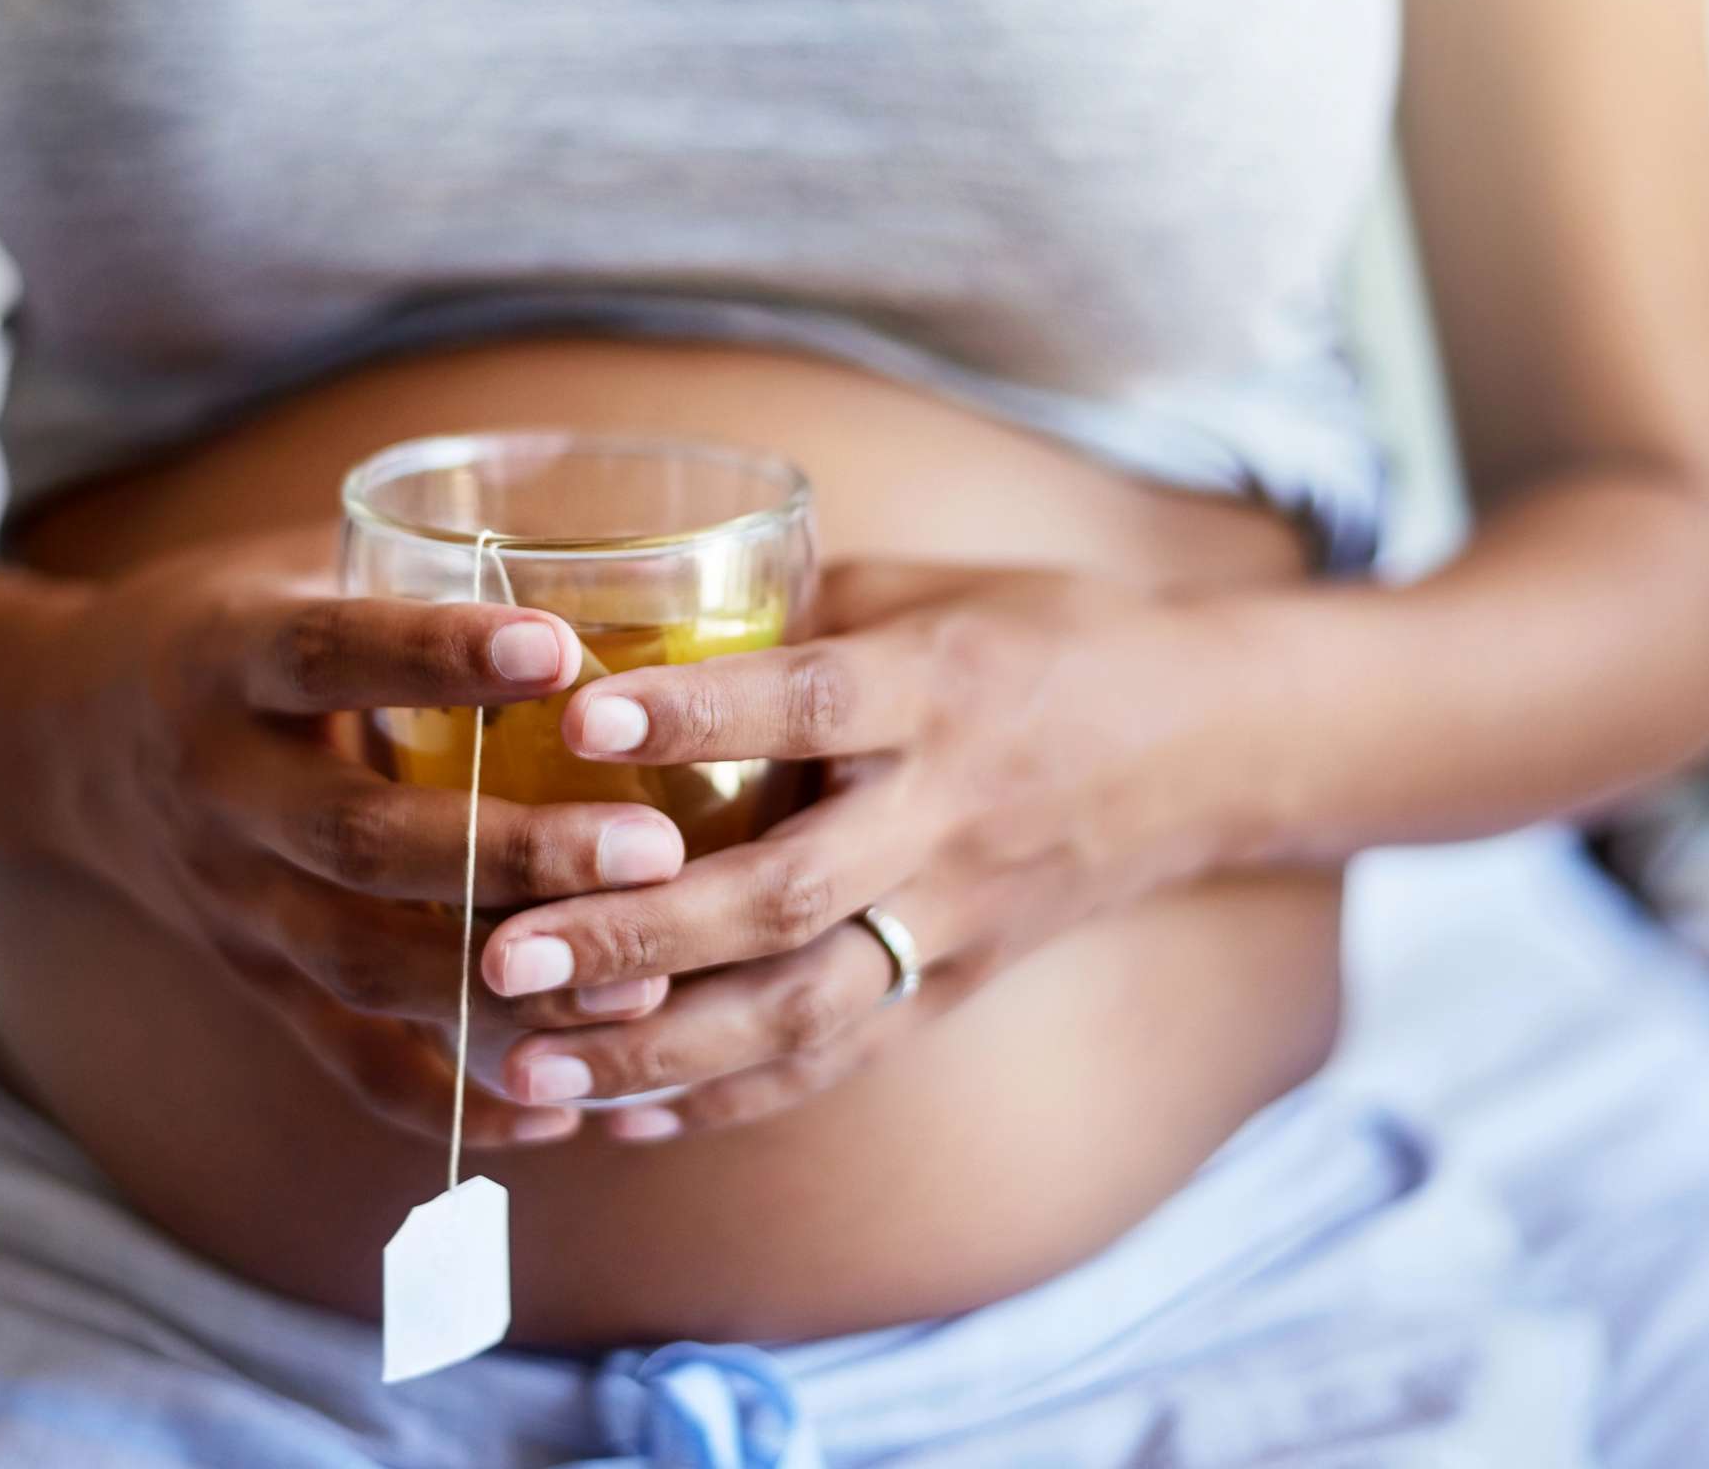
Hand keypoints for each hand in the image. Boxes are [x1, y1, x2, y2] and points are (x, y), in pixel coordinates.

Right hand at [1, 524, 691, 1148]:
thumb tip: (616, 545)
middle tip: (653, 850)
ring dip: (505, 986)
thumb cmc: (225, 632)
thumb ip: (417, 566)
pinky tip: (563, 1108)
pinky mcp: (255, 982)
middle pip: (362, 838)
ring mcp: (233, 902)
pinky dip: (453, 1099)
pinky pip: (350, 1060)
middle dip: (512, 854)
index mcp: (223, 662)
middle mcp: (219, 790)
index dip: (437, 655)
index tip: (559, 649)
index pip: (328, 652)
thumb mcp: (288, 568)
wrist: (55, 741)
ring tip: (643, 985)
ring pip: (364, 962)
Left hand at [479, 561, 1257, 1138]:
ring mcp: (955, 918)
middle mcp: (945, 815)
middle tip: (502, 954)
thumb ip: (787, 609)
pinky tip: (617, 1117)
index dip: (696, 715)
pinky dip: (725, 1097)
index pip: (808, 704)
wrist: (1205, 745)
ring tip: (526, 1067)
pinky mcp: (957, 987)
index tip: (579, 722)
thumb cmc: (1040, 639)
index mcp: (938, 689)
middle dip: (636, 935)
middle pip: (786, 892)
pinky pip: (837, 1060)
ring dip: (658, 1050)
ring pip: (803, 1007)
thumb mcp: (925, 592)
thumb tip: (625, 606)